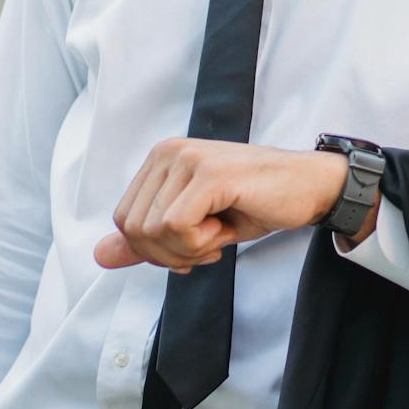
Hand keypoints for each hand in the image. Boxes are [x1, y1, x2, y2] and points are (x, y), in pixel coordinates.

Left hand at [93, 139, 346, 272]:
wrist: (309, 189)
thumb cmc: (255, 204)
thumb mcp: (194, 228)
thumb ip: (147, 241)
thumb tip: (99, 257)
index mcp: (160, 159)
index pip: (124, 221)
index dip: (155, 250)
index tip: (193, 245)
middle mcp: (168, 152)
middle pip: (134, 229)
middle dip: (170, 254)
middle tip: (209, 243)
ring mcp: (188, 159)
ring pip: (154, 231)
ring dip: (190, 249)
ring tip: (220, 231)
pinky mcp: (209, 174)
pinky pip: (177, 228)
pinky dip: (202, 243)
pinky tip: (226, 228)